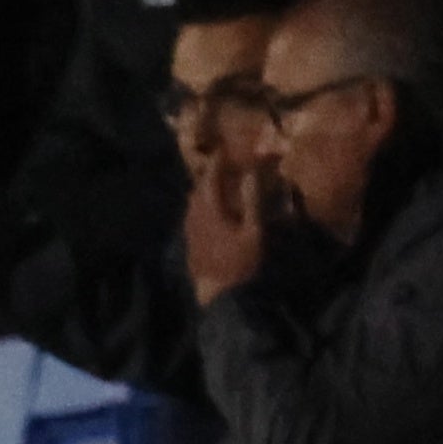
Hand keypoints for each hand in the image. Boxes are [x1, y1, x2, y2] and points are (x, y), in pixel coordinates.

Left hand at [185, 152, 267, 304]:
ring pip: (192, 205)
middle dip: (208, 176)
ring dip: (203, 192)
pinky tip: (211, 210)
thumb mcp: (253, 231)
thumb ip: (251, 201)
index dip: (215, 163)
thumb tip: (250, 173)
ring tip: (217, 184)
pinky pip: (192, 218)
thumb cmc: (240, 262)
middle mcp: (193, 218)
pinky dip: (202, 207)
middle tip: (220, 165)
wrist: (218, 295)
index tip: (222, 149)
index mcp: (208, 211)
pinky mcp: (190, 245)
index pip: (209, 180)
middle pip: (197, 191)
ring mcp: (189, 233)